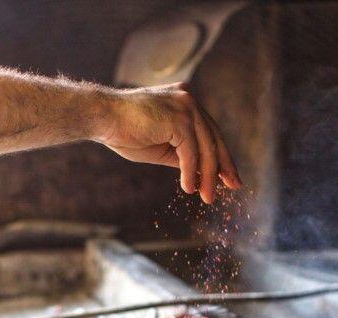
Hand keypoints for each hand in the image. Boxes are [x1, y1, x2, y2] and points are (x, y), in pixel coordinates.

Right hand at [93, 83, 241, 203]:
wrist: (103, 118)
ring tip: (207, 197)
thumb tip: (202, 174)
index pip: (210, 132)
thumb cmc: (125, 132)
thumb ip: (182, 155)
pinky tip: (188, 188)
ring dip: (208, 176)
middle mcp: (189, 100)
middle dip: (224, 166)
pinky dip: (190, 172)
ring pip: (206, 148)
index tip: (228, 176)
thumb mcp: (161, 148)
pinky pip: (191, 152)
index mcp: (186, 103)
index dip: (221, 156)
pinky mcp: (179, 119)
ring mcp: (186, 107)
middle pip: (215, 138)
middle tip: (234, 187)